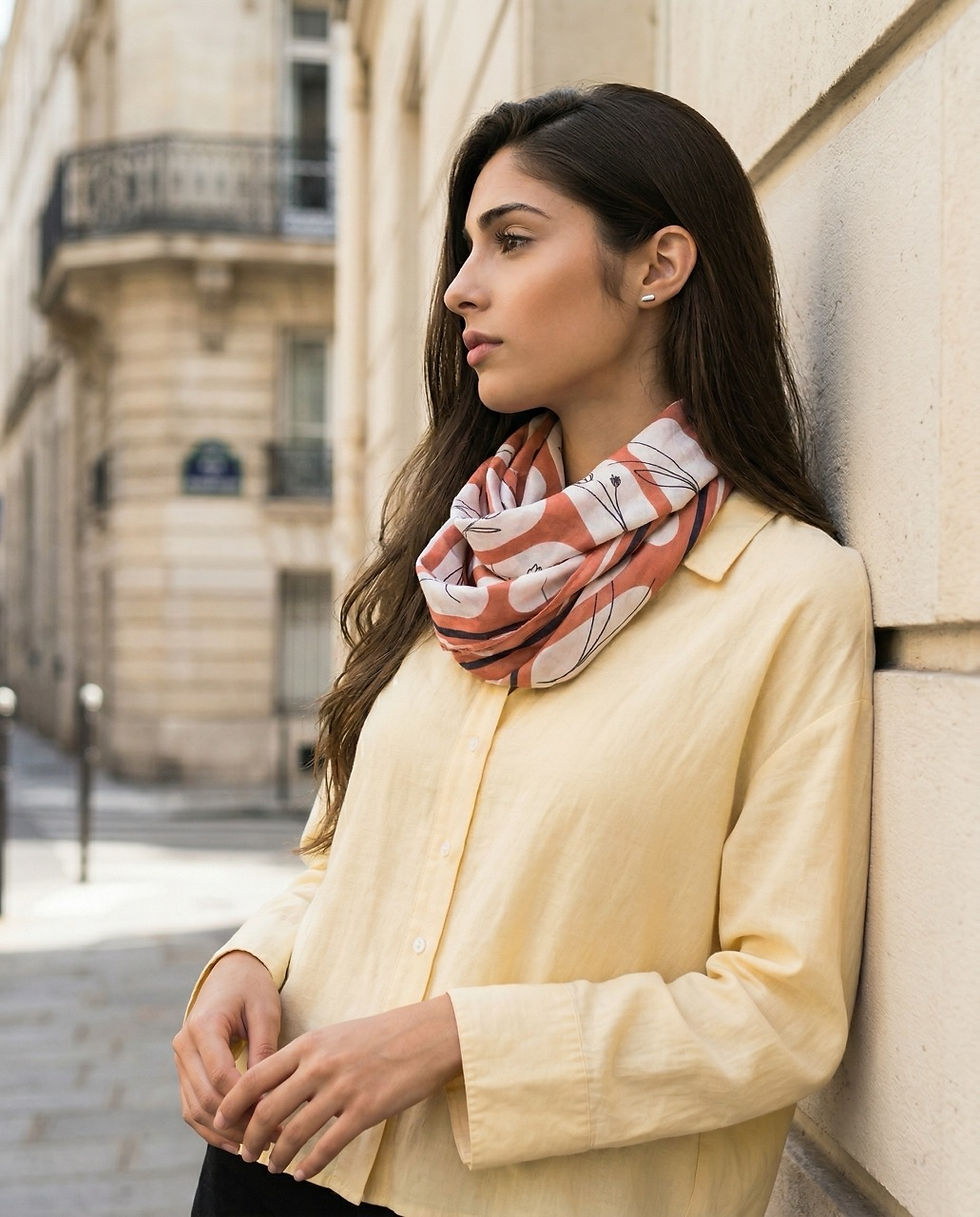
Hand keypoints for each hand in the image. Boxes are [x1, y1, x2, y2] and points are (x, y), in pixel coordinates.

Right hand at [173, 950, 281, 1151]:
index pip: (221, 1077)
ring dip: (224, 1133)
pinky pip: (191, 1108)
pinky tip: (236, 1143)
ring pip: (194, 1110)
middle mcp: (184, 1045)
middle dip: (238, 1124)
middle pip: (206, 1099)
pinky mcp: (184, 1071)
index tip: (276, 1119)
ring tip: (257, 1148)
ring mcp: (180, 1060)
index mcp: (203, 1026)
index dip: (246, 1103)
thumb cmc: (253, 989)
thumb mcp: (265, 1012)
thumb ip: (264, 1051)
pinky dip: (211, 1129)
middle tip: (272, 1140)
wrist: (230, 974)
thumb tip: (269, 1098)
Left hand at [214, 995, 462, 1181]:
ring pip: (294, 1133)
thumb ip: (305, 1058)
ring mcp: (343, 1088)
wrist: (429, 1034)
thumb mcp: (335, 1035)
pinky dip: (310, 1166)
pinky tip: (302, 1174)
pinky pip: (328, 1146)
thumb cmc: (381, 1034)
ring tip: (272, 1168)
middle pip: (267, 1110)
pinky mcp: (366, 1110)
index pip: (255, 1077)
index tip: (220, 1121)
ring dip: (277, 1157)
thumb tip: (273, 1087)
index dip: (231, 1104)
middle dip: (249, 1139)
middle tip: (246, 1153)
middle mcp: (320, 1065)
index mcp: (309, 1043)